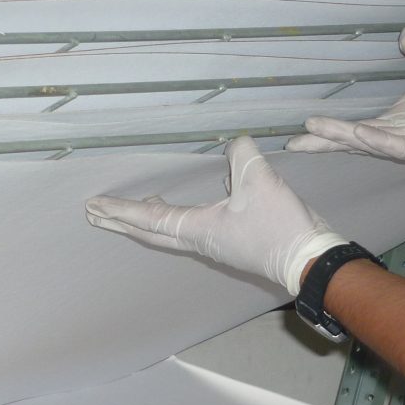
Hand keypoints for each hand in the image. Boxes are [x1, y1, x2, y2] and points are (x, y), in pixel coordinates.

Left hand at [85, 137, 347, 294]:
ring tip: (131, 211)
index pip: (149, 218)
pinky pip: (189, 230)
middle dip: (122, 222)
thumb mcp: (260, 181)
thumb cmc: (281, 226)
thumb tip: (235, 145)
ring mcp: (215, 244)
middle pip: (150, 232)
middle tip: (95, 215)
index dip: (120, 210)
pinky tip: (180, 208)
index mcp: (197, 228)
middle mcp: (199, 240)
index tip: (94, 207)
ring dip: (146, 221)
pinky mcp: (230, 243)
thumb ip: (242, 156)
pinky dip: (172, 220)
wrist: (310, 259)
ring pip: (169, 232)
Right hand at [286, 26, 404, 165]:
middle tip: (292, 145)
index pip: (360, 128)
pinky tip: (355, 133)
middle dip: (325, 144)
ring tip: (313, 135)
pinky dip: (376, 139)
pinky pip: (400, 145)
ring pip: (371, 144)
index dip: (332, 130)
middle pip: (356, 142)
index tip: (304, 128)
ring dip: (342, 140)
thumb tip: (403, 37)